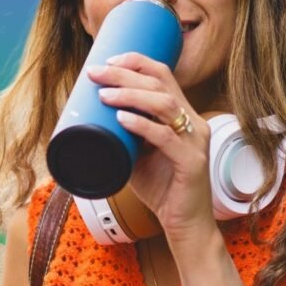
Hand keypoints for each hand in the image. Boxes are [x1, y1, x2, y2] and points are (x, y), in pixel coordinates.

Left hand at [87, 52, 216, 245]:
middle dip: (124, 75)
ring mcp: (196, 141)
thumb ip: (124, 137)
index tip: (108, 61)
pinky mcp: (192, 161)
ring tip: (104, 94)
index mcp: (184, 116)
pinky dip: (142, 125)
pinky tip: (122, 119)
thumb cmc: (163, 189)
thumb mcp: (139, 156)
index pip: (164, 75)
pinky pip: (166, 136)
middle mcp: (194, 122)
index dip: (136, 62)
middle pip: (160, 84)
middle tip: (95, 74)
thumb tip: (89, 121)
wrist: (185, 225)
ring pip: (164, 104)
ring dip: (130, 95)